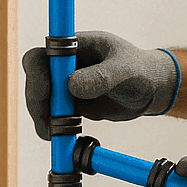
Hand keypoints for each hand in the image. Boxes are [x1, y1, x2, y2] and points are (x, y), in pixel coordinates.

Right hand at [21, 31, 178, 139]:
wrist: (151, 89)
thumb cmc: (140, 70)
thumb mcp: (125, 70)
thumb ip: (101, 76)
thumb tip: (71, 87)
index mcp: (74, 47)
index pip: (42, 55)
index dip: (37, 73)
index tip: (47, 92)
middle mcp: (64, 65)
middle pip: (35, 81)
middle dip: (37, 102)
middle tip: (47, 123)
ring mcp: (65, 85)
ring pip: (41, 102)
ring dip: (42, 119)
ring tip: (54, 135)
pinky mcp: (70, 104)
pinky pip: (53, 117)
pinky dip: (53, 129)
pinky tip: (60, 138)